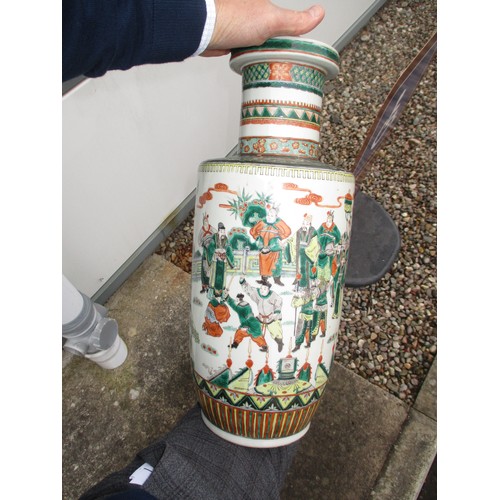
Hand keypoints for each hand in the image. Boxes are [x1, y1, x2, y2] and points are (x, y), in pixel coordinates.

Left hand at [202, 1, 324, 56]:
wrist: (203, 31)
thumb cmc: (231, 19)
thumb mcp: (272, 20)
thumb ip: (295, 20)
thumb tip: (318, 14)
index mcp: (265, 3)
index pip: (288, 20)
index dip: (292, 34)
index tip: (295, 47)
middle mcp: (253, 10)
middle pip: (275, 33)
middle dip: (277, 45)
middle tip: (279, 57)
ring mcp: (242, 25)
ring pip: (260, 42)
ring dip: (262, 52)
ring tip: (265, 60)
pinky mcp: (232, 37)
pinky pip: (246, 49)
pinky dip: (249, 56)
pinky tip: (250, 60)